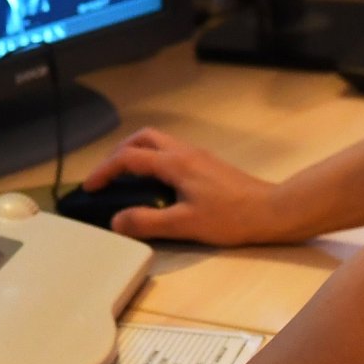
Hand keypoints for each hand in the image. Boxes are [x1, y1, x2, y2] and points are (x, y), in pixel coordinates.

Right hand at [79, 128, 289, 246]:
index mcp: (175, 163)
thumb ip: (147, 222)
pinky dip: (154, 160)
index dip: (104, 171)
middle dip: (118, 153)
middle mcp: (185, 152)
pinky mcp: (208, 165)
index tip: (89, 187)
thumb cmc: (232, 217)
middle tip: (107, 175)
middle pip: (143, 138)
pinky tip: (158, 185)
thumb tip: (116, 221)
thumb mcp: (185, 224)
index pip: (128, 158)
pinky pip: (172, 152)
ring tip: (127, 178)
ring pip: (159, 142)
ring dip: (137, 154)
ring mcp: (199, 156)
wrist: (273, 210)